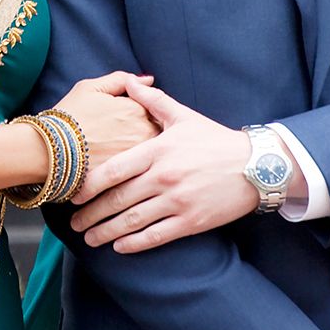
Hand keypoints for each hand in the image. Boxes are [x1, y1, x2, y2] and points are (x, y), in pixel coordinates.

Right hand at [55, 72, 157, 165]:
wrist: (49, 150)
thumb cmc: (68, 117)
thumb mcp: (91, 88)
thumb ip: (122, 79)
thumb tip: (148, 78)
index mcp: (138, 109)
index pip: (157, 111)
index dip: (143, 115)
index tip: (129, 120)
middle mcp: (144, 134)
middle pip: (159, 135)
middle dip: (148, 136)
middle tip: (125, 139)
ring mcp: (139, 159)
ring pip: (151, 156)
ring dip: (143, 155)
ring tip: (118, 154)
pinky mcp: (130, 180)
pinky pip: (140, 175)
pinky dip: (134, 173)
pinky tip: (120, 172)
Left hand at [68, 80, 254, 251]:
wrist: (256, 166)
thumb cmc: (216, 140)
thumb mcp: (184, 116)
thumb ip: (153, 100)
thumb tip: (130, 82)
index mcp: (158, 150)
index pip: (114, 170)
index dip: (90, 185)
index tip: (74, 195)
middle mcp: (164, 177)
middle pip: (118, 199)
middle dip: (91, 214)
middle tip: (74, 224)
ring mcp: (177, 201)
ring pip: (133, 221)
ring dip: (106, 232)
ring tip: (90, 239)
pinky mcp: (191, 222)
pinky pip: (156, 236)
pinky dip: (134, 244)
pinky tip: (120, 247)